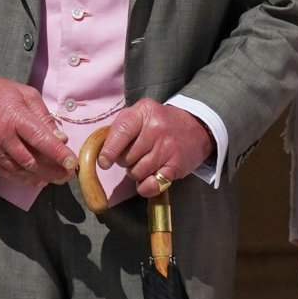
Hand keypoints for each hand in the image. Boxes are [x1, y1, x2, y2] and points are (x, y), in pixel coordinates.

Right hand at [0, 74, 77, 186]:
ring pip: (21, 171)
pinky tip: (39, 180)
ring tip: (58, 179)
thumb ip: (44, 117)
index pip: (40, 139)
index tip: (73, 163)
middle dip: (53, 170)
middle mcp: (3, 137)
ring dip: (42, 177)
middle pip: (32, 160)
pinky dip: (26, 179)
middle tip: (69, 175)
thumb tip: (61, 138)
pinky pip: (9, 174)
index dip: (58, 153)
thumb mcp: (25, 95)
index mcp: (15, 117)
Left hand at [96, 99, 212, 197]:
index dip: (109, 151)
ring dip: (136, 173)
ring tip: (146, 163)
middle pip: (126, 157)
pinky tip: (149, 179)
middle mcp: (156, 128)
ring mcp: (168, 148)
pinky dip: (146, 187)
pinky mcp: (176, 166)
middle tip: (137, 155)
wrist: (197, 126)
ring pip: (137, 172)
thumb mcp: (141, 114)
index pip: (120, 133)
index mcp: (143, 112)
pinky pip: (151, 185)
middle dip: (126, 161)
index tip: (104, 162)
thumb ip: (120, 128)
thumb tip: (100, 153)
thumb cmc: (161, 122)